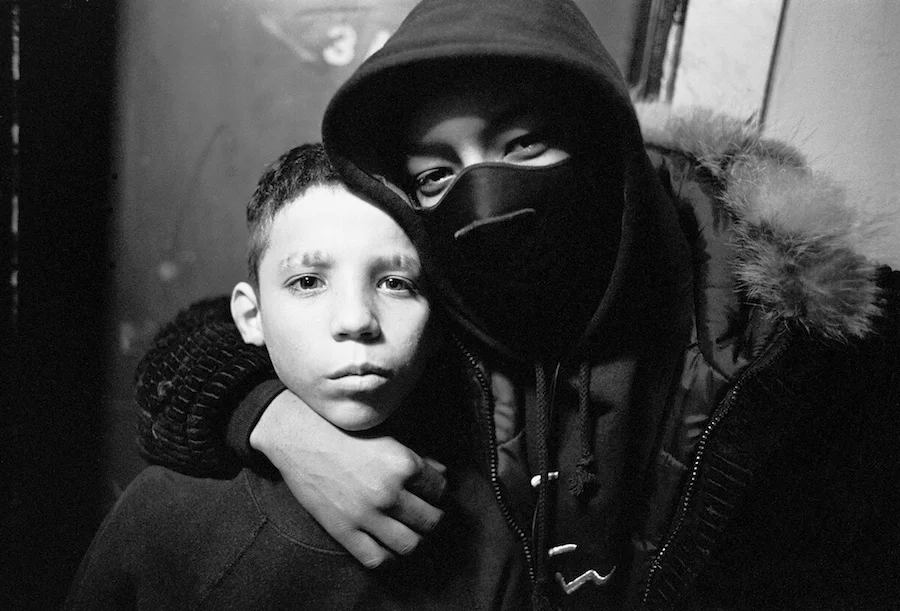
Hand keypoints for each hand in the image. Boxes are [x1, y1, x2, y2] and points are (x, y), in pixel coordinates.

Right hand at [249, 390, 446, 567]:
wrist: (300, 437)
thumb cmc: (345, 431)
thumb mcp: (387, 436)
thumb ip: (418, 456)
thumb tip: (443, 472)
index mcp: (403, 464)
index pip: (440, 489)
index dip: (438, 490)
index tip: (431, 491)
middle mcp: (388, 492)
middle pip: (431, 520)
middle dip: (433, 517)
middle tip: (426, 513)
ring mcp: (366, 515)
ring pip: (410, 544)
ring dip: (416, 539)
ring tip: (410, 530)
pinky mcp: (344, 530)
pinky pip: (377, 558)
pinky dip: (388, 556)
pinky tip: (387, 545)